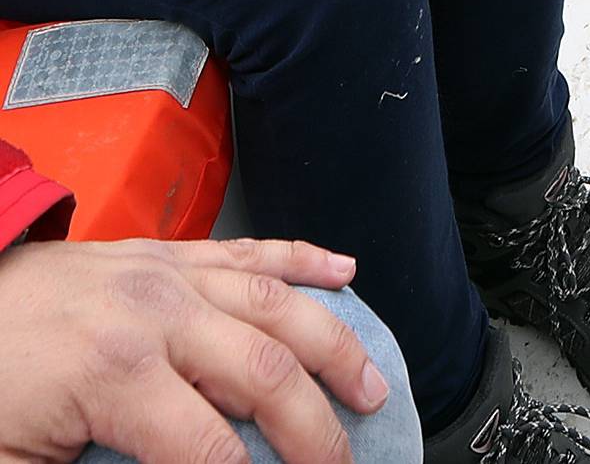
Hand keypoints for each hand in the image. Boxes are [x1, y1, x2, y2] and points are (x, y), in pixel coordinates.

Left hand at [0, 236, 388, 463]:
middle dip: (314, 429)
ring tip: (370, 386)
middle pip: (264, 372)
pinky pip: (250, 249)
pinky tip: (344, 272)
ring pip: (275, 301)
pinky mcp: (166, 252)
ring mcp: (166, 272)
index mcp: (114, 373)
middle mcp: (155, 312)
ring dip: (333, 344)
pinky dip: (304, 258)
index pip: (212, 450)